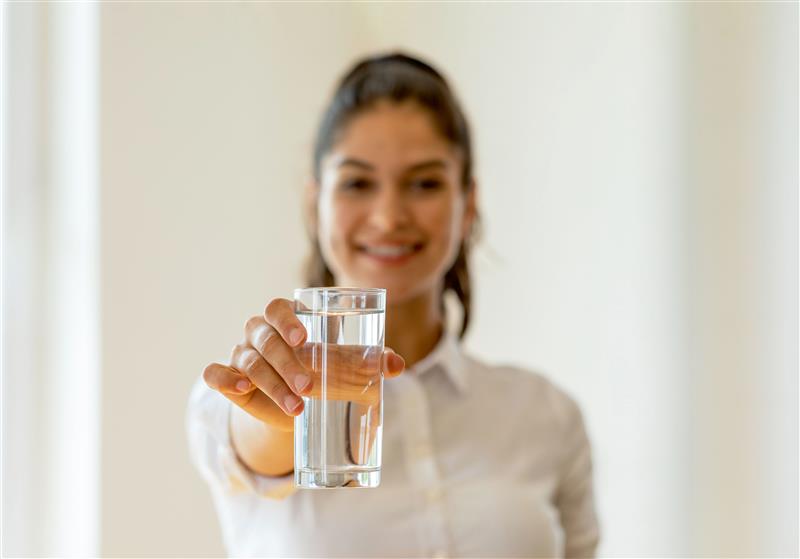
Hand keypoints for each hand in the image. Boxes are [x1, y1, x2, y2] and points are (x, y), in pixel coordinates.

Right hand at [203, 298, 404, 430]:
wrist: (294, 406)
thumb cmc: (320, 373)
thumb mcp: (341, 367)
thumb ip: (367, 362)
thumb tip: (396, 365)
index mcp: (286, 319)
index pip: (279, 308)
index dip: (287, 319)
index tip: (303, 337)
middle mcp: (260, 333)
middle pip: (264, 337)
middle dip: (285, 362)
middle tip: (309, 386)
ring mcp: (241, 354)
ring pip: (248, 361)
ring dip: (271, 384)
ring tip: (296, 407)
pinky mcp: (227, 379)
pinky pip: (215, 373)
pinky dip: (224, 378)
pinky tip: (240, 389)